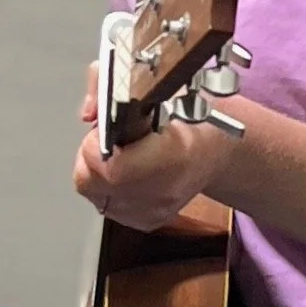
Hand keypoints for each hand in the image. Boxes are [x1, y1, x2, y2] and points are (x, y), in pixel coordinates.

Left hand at [75, 101, 228, 230]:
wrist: (216, 150)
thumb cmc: (189, 114)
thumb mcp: (156, 84)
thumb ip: (110, 87)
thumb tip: (89, 112)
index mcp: (176, 154)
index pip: (113, 168)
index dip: (95, 146)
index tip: (101, 130)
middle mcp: (166, 190)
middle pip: (92, 183)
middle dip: (90, 155)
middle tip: (106, 139)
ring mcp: (155, 211)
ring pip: (94, 194)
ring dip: (96, 171)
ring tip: (118, 152)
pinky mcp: (146, 222)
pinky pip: (106, 205)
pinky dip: (106, 186)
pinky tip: (126, 170)